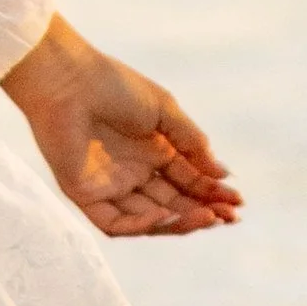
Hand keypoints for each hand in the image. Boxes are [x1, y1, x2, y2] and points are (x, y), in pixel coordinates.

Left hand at [0, 14, 239, 239]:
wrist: (68, 80)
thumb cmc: (114, 86)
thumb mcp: (165, 113)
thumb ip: (193, 144)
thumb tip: (223, 175)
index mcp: (153, 151)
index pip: (188, 182)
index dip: (212, 193)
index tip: (238, 201)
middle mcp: (133, 172)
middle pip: (173, 204)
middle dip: (202, 212)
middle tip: (229, 216)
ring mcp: (109, 186)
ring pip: (148, 219)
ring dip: (179, 222)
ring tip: (207, 218)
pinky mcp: (84, 195)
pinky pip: (115, 223)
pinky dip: (141, 225)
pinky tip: (166, 216)